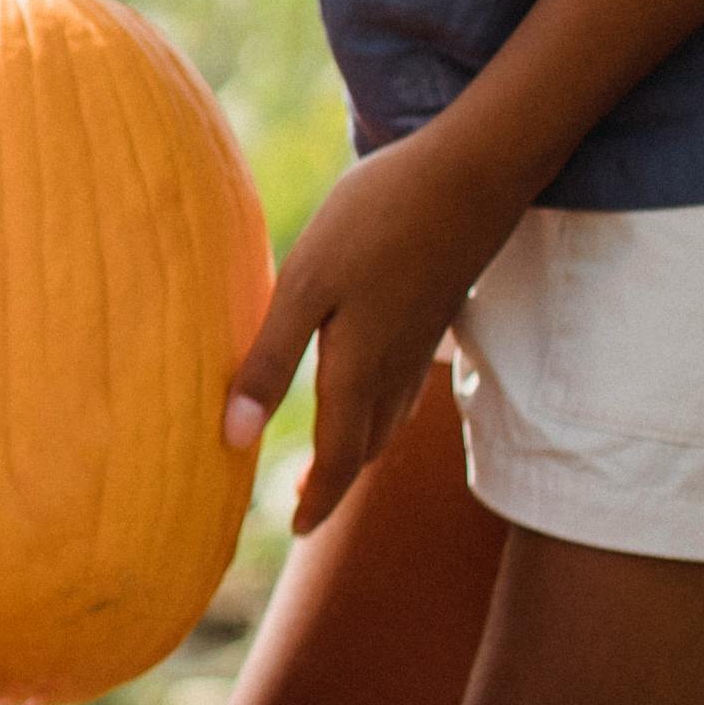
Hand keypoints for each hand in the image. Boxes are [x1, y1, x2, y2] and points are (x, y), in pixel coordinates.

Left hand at [222, 118, 529, 535]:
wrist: (471, 173)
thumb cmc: (376, 220)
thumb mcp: (305, 286)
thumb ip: (271, 363)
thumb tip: (232, 438)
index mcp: (359, 371)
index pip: (339, 459)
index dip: (318, 500)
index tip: (299, 531)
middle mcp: (396, 368)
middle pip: (366, 447)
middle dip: (337, 481)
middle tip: (307, 507)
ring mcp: (422, 340)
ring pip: (390, 417)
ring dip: (360, 447)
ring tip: (332, 459)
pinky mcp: (436, 311)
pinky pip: (407, 383)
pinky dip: (383, 407)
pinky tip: (375, 388)